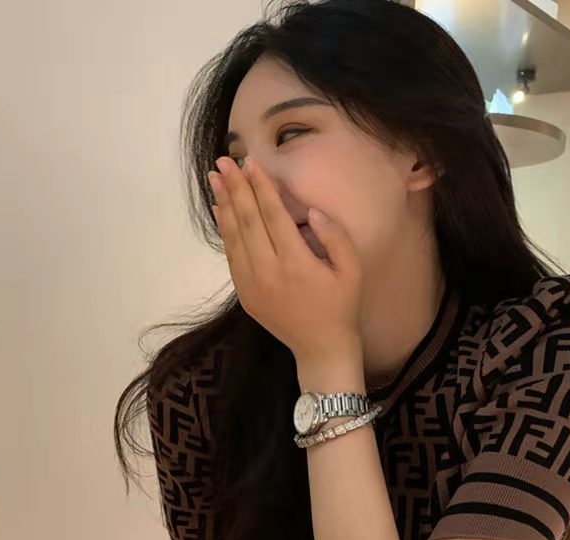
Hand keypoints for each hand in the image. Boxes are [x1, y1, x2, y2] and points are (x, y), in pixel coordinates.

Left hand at [208, 156, 364, 363]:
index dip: (261, 187)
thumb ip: (336, 238)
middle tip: (224, 160)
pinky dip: (225, 230)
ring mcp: (252, 284)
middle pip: (248, 221)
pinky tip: (221, 210)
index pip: (273, 216)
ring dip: (224, 204)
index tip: (251, 162)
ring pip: (234, 237)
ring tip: (216, 178)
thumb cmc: (341, 307)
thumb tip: (311, 212)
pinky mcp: (245, 294)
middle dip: (236, 188)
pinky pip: (231, 255)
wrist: (321, 348)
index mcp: (297, 264)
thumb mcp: (353, 271)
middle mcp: (269, 272)